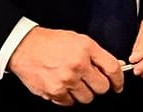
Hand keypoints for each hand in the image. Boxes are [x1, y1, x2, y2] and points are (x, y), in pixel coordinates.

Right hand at [7, 26, 123, 105]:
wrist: (24, 47)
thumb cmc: (50, 42)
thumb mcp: (78, 40)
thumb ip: (97, 54)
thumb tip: (116, 66)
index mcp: (86, 48)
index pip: (112, 68)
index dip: (118, 80)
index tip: (117, 85)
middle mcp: (78, 65)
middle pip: (101, 88)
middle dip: (98, 86)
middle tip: (91, 81)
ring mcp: (66, 80)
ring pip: (87, 98)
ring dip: (83, 93)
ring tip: (73, 82)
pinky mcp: (55, 92)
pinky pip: (70, 103)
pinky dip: (68, 97)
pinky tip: (62, 86)